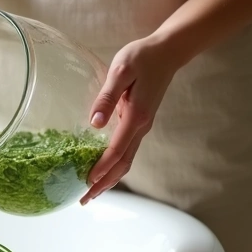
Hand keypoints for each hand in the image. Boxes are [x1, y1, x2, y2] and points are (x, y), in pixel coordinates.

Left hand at [81, 35, 181, 203]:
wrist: (167, 52)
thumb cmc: (142, 57)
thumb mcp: (121, 70)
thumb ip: (107, 96)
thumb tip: (94, 122)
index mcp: (137, 116)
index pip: (117, 150)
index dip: (101, 168)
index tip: (86, 182)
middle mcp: (141, 127)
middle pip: (123, 164)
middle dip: (103, 183)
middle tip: (83, 199)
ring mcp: (142, 127)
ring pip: (126, 161)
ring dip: (109, 179)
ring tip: (90, 193)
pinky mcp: (139, 123)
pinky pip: (126, 152)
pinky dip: (114, 166)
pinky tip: (101, 171)